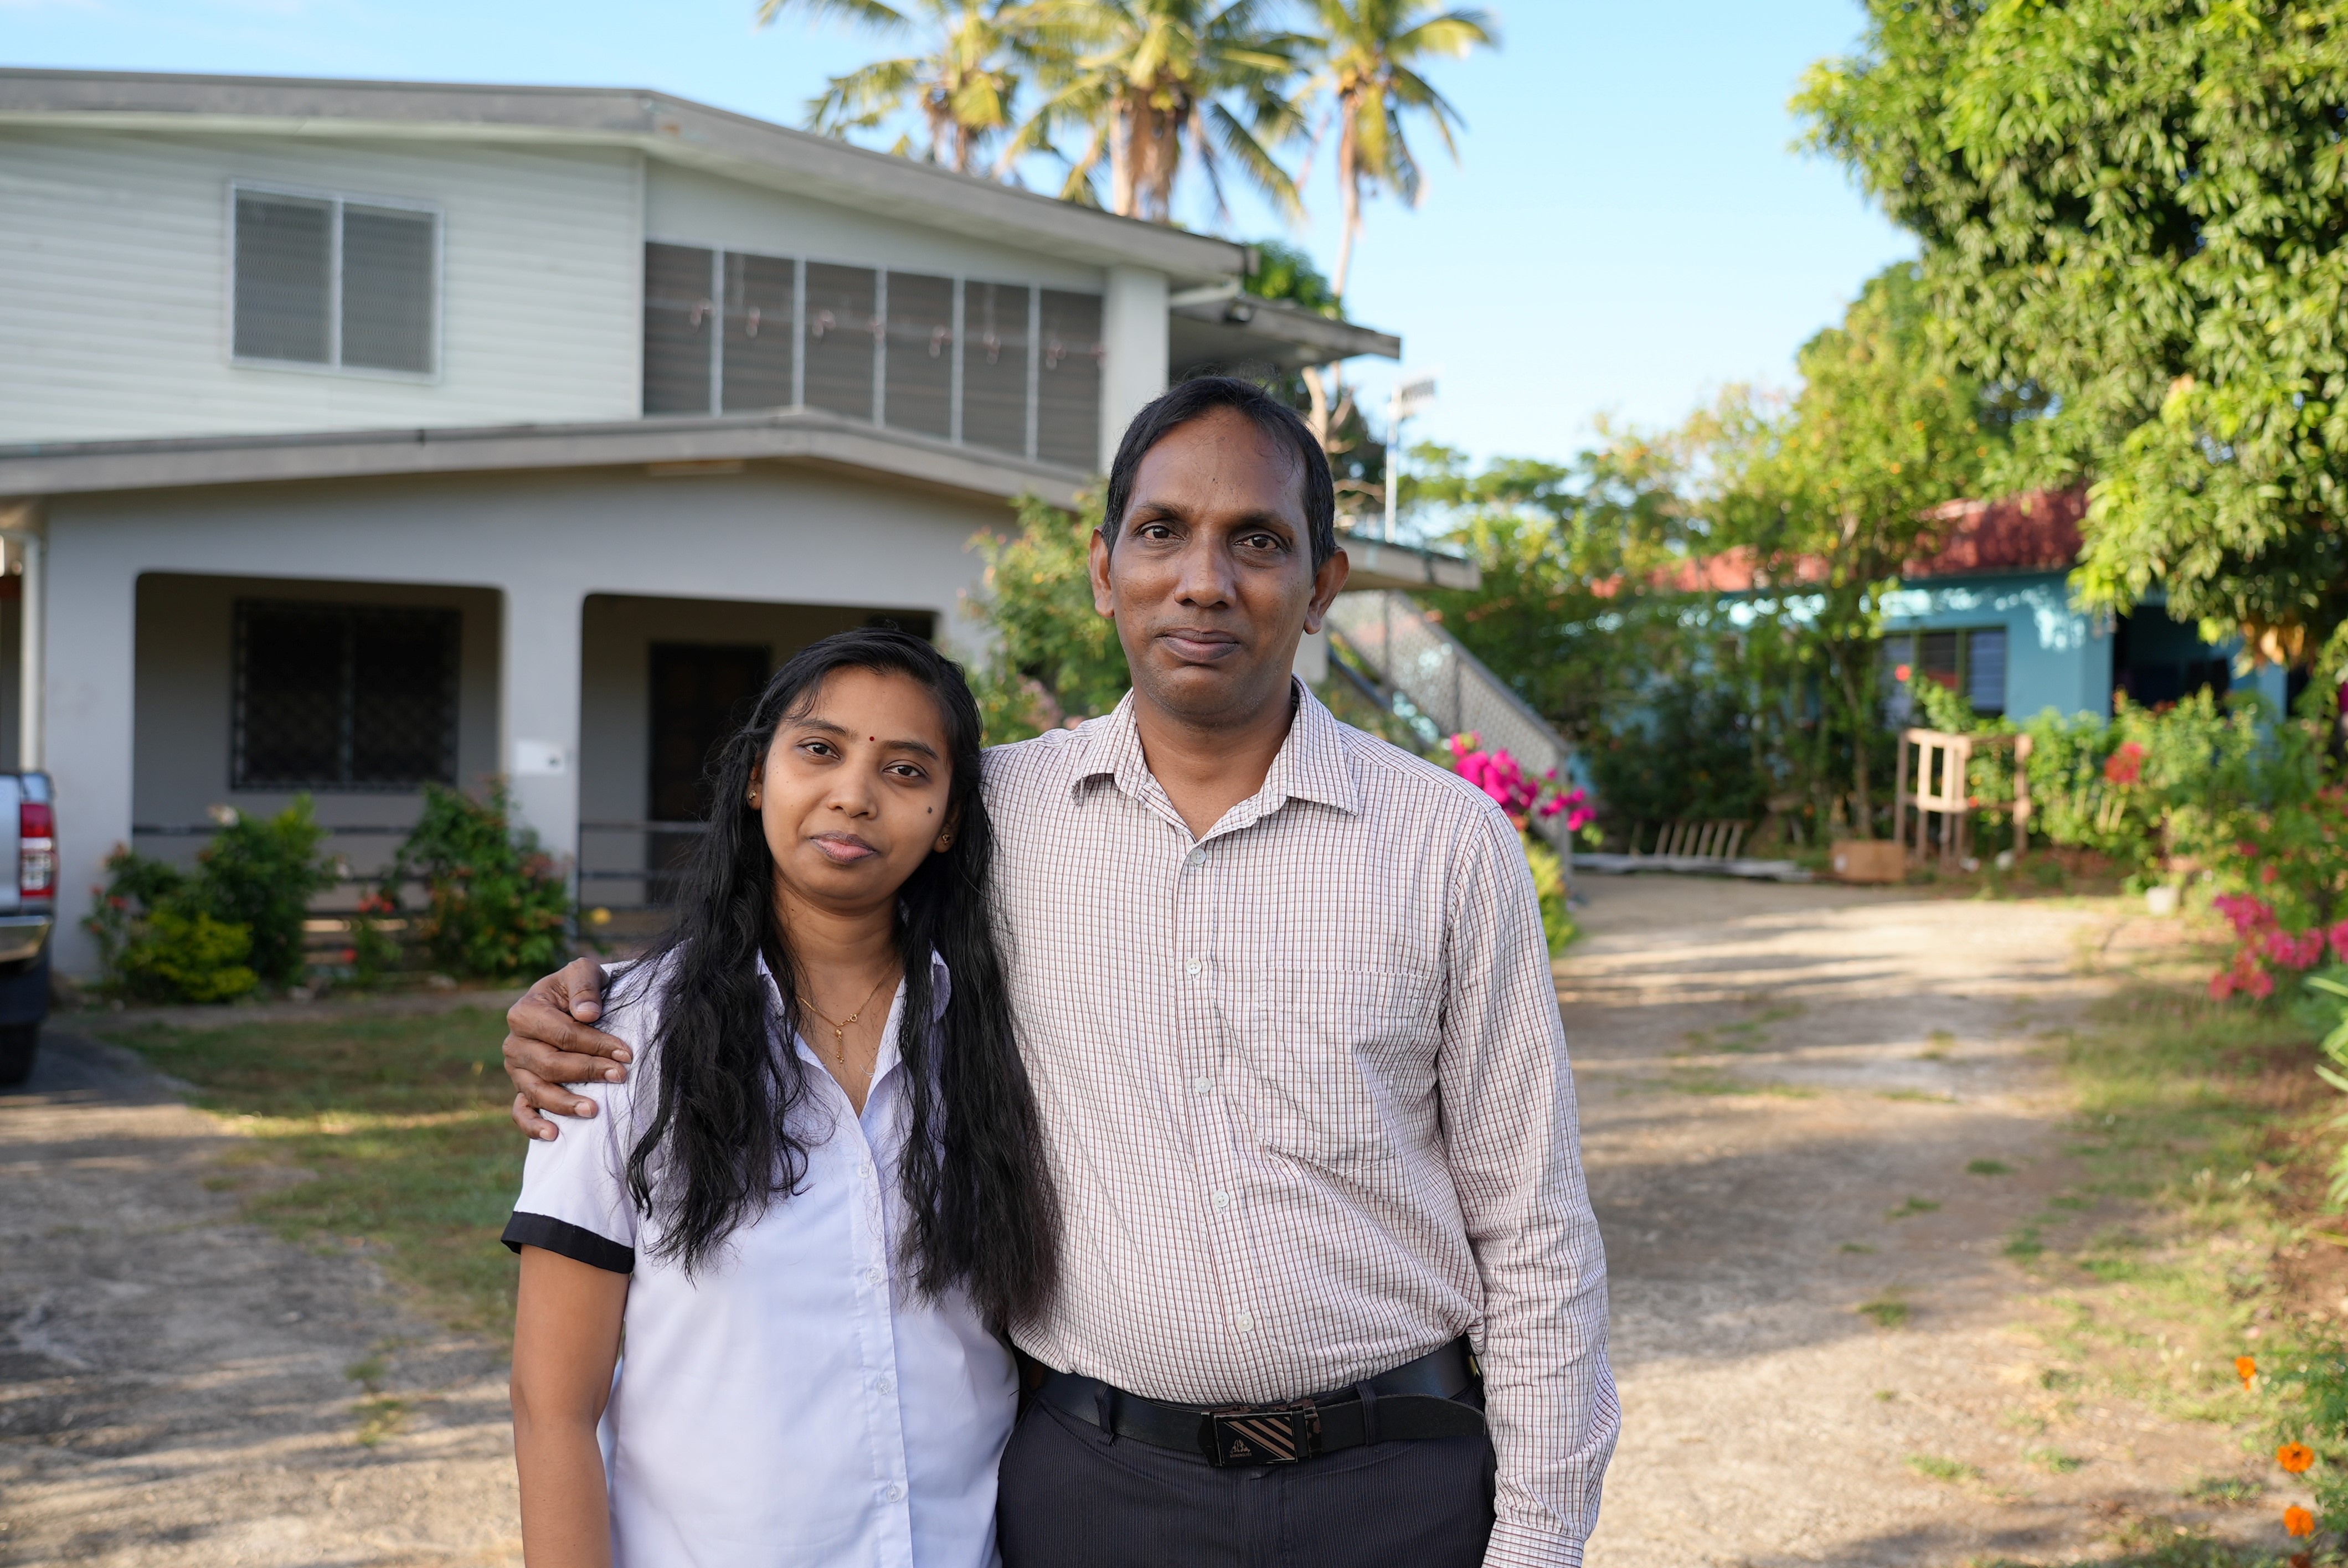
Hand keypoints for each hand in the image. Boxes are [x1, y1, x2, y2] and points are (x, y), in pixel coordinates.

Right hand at [506, 958, 628, 1140]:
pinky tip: (554, 1134)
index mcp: (524, 1012)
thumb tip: (588, 1014)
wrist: (569, 1001)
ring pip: (536, 1091)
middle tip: (619, 1076)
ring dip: (565, 1103)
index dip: (595, 1044)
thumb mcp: (583, 972)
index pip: (563, 1035)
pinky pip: (520, 1111)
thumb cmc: (578, 988)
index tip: (626, 1053)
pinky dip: (533, 1125)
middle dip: (588, 1071)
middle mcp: (514, 1043)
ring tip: (594, 1110)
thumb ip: (584, 986)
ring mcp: (516, 1068)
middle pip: (551, 1065)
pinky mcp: (521, 1086)